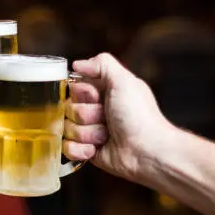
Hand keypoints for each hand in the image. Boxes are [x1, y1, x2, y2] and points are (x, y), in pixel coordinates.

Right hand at [63, 53, 174, 180]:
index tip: (97, 97)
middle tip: (105, 118)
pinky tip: (96, 149)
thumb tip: (77, 64)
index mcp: (103, 92)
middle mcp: (95, 111)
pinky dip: (81, 150)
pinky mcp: (87, 151)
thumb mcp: (124, 81)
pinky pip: (67, 148)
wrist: (146, 151)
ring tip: (106, 136)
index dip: (82, 94)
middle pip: (68, 108)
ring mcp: (90, 132)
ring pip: (67, 129)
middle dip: (85, 115)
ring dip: (87, 133)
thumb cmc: (140, 116)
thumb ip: (102, 63)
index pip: (74, 87)